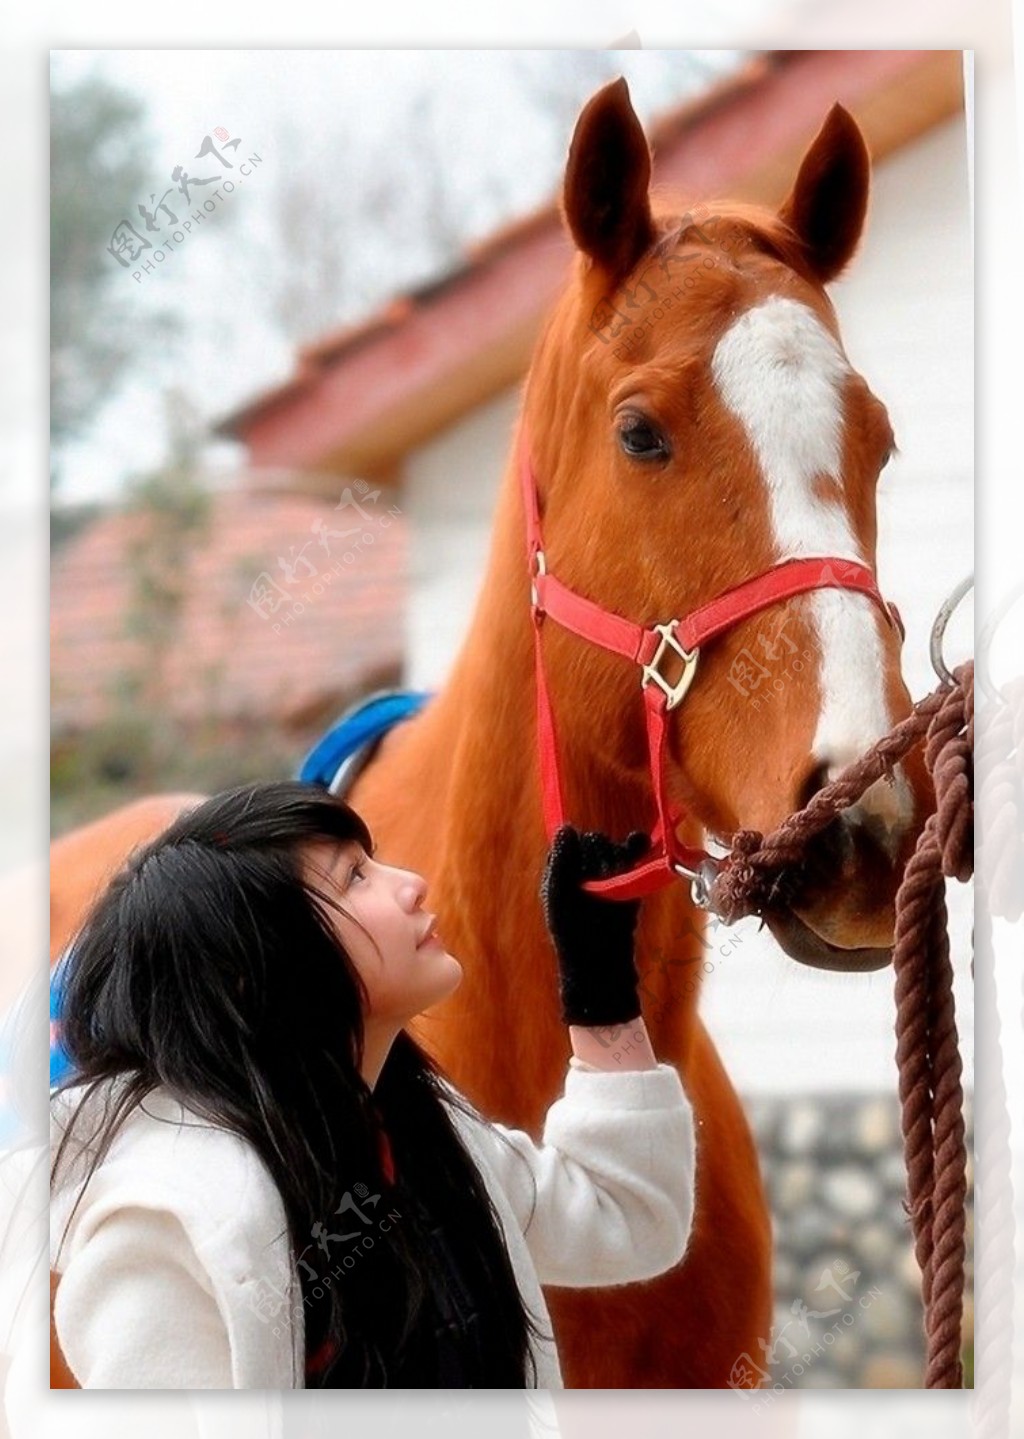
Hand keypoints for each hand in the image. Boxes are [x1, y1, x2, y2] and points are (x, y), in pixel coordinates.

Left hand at [539, 825, 650, 1026]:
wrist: (601, 964)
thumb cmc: (571, 933)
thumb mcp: (559, 896)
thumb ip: (561, 862)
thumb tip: (566, 828)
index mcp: (561, 870)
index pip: (571, 840)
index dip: (577, 848)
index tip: (580, 865)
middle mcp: (583, 869)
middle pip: (596, 842)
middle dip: (599, 855)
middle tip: (597, 880)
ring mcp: (608, 875)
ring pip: (615, 849)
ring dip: (615, 860)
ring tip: (611, 884)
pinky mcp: (629, 883)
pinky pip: (634, 857)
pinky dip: (635, 850)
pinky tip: (637, 846)